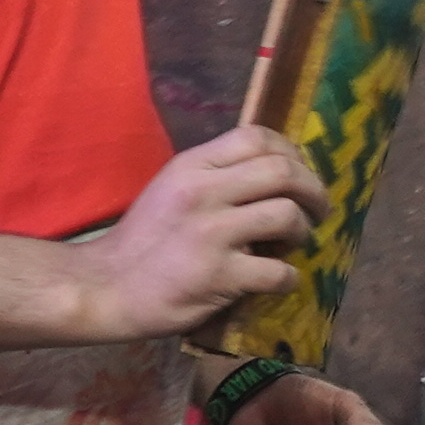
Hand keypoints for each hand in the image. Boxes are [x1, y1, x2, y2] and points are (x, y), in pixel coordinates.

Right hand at [69, 128, 323, 339]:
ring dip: (303, 232)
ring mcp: (211, 233)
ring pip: (286, 215)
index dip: (292, 152)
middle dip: (313, 190)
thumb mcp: (171, 189)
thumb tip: (271, 173)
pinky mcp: (218, 275)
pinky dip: (289, 278)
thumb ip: (213, 176)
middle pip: (283, 171)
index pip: (256, 137)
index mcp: (192, 165)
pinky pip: (277, 271)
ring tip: (296, 243)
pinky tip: (281, 281)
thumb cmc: (142, 240)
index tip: (301, 171)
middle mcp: (202, 191)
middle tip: (319, 209)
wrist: (105, 287)